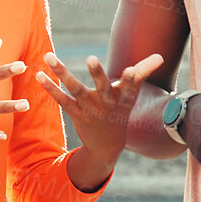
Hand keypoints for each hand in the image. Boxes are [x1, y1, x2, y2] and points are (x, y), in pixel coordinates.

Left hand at [38, 52, 164, 161]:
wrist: (108, 145)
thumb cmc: (121, 110)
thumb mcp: (132, 94)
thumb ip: (143, 72)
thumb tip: (160, 57)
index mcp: (124, 97)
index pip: (131, 86)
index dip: (133, 77)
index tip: (132, 70)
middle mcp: (107, 102)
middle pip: (103, 86)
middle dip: (98, 73)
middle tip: (92, 57)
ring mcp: (90, 109)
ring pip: (76, 89)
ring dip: (62, 72)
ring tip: (49, 56)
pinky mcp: (76, 114)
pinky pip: (62, 99)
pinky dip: (50, 88)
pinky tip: (40, 74)